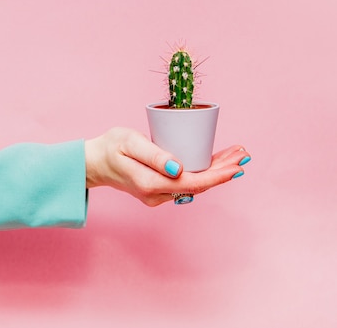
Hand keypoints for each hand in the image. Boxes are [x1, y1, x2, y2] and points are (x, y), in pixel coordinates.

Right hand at [84, 128, 249, 206]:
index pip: (193, 182)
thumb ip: (154, 156)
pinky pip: (187, 183)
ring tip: (237, 154)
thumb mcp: (130, 143)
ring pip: (195, 184)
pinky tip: (216, 161)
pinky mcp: (159, 189)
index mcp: (151, 184)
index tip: (237, 164)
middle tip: (244, 154)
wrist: (94, 162)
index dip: (218, 174)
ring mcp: (158, 195)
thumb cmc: (110, 148)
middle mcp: (157, 194)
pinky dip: (204, 172)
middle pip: (199, 185)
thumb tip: (178, 170)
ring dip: (217, 170)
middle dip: (224, 171)